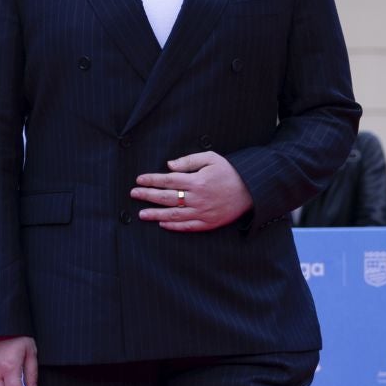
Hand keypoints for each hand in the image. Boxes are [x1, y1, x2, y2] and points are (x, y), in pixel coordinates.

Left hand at [132, 151, 251, 231]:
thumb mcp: (211, 158)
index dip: (152, 180)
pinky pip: (188, 227)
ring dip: (156, 214)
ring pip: (174, 215)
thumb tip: (169, 166)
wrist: (251, 190)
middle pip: (167, 197)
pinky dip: (174, 226)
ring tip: (142, 214)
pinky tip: (162, 223)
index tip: (139, 180)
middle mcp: (198, 198)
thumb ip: (189, 161)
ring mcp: (202, 212)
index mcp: (197, 181)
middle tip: (134, 194)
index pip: (168, 180)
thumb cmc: (230, 172)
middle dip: (148, 196)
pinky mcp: (209, 223)